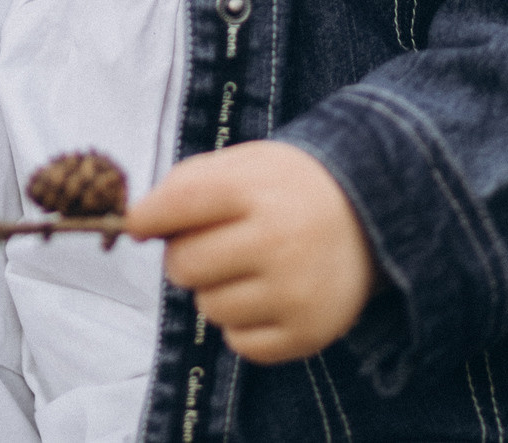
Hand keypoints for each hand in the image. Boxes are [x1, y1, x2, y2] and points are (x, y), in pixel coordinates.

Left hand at [123, 140, 375, 363]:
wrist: (371, 216)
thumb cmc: (290, 189)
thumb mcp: (246, 163)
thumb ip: (187, 183)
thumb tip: (136, 223)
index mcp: (258, 189)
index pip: (178, 205)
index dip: (146, 218)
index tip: (138, 224)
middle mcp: (277, 241)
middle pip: (184, 266)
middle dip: (186, 256)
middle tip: (212, 245)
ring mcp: (294, 292)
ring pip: (208, 308)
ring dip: (216, 290)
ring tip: (249, 268)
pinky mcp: (307, 333)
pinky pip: (238, 342)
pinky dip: (243, 323)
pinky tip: (268, 295)